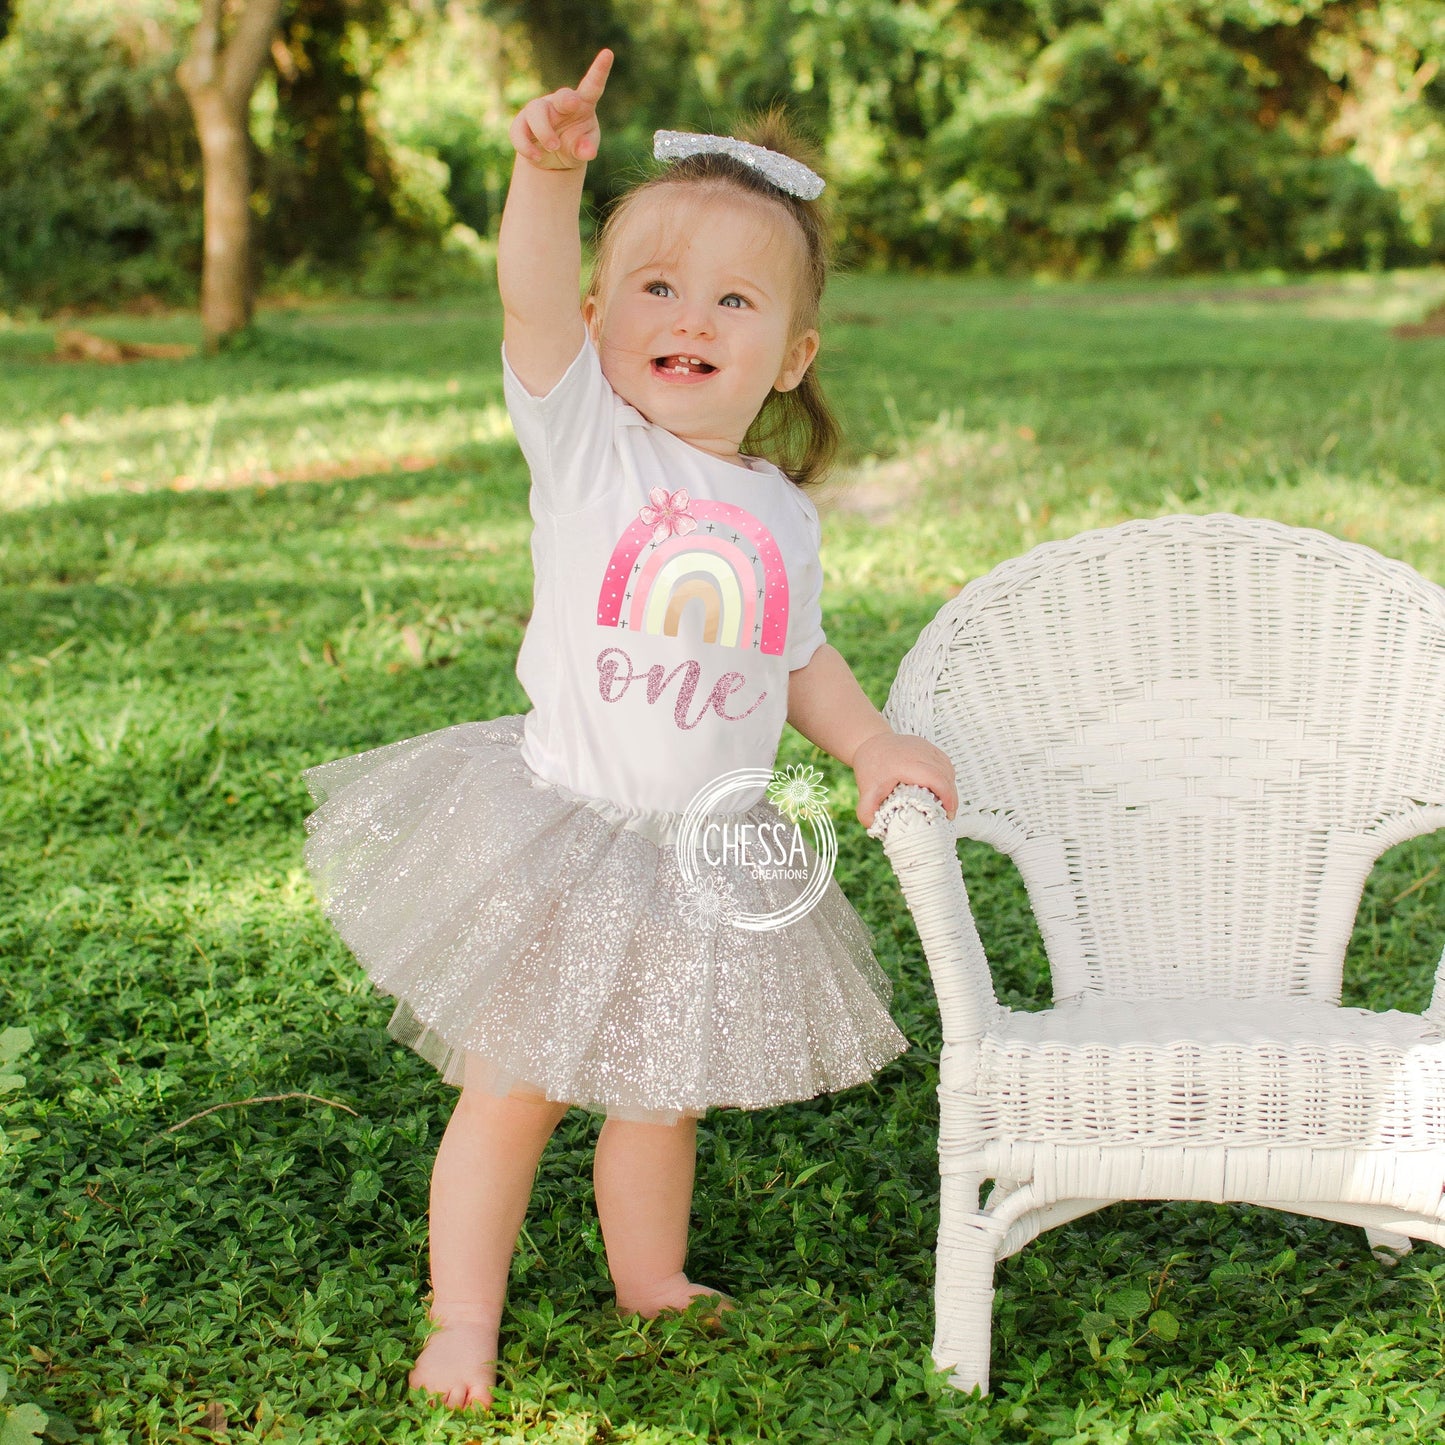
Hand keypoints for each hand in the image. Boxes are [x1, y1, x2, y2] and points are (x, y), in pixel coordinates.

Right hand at [509, 48, 612, 171]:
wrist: (553, 159)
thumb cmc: (574, 146)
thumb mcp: (583, 150)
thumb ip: (586, 149)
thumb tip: (588, 152)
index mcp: (582, 104)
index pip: (592, 87)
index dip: (599, 71)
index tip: (608, 53)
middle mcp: (560, 103)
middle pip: (562, 96)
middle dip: (566, 99)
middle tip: (573, 104)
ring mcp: (539, 111)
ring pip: (536, 112)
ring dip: (544, 131)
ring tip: (554, 147)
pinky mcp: (522, 124)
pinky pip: (519, 130)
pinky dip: (526, 146)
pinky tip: (536, 157)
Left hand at [851, 730, 957, 828]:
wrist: (870, 743)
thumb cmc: (871, 766)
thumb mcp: (867, 792)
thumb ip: (867, 812)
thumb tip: (878, 828)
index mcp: (905, 764)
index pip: (935, 778)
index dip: (946, 796)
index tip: (948, 813)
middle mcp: (919, 752)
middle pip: (945, 775)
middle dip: (951, 797)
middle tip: (947, 815)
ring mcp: (926, 747)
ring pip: (948, 769)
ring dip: (950, 787)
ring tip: (944, 804)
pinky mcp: (930, 747)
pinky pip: (945, 763)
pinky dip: (947, 778)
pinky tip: (941, 789)